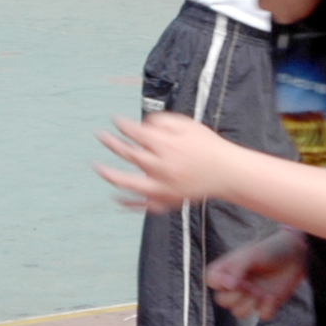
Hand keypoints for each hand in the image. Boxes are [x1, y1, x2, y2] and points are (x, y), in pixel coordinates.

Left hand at [95, 112, 239, 213]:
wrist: (227, 173)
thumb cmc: (208, 147)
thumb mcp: (188, 126)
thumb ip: (164, 122)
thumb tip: (143, 125)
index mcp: (168, 146)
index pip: (137, 133)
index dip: (123, 125)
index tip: (115, 121)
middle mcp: (163, 167)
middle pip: (130, 154)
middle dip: (112, 143)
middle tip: (100, 136)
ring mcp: (164, 187)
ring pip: (131, 183)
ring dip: (111, 175)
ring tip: (98, 168)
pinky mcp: (168, 200)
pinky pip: (144, 205)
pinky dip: (129, 203)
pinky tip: (116, 198)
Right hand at [205, 229, 308, 322]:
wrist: (295, 254)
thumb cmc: (270, 250)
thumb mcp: (250, 255)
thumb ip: (237, 269)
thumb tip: (229, 286)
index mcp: (229, 270)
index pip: (211, 281)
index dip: (219, 284)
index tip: (233, 280)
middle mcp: (237, 284)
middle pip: (222, 301)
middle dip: (234, 297)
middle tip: (249, 286)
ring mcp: (251, 295)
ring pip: (239, 313)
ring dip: (249, 305)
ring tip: (260, 292)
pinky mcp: (267, 304)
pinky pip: (262, 316)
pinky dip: (267, 308)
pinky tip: (272, 296)